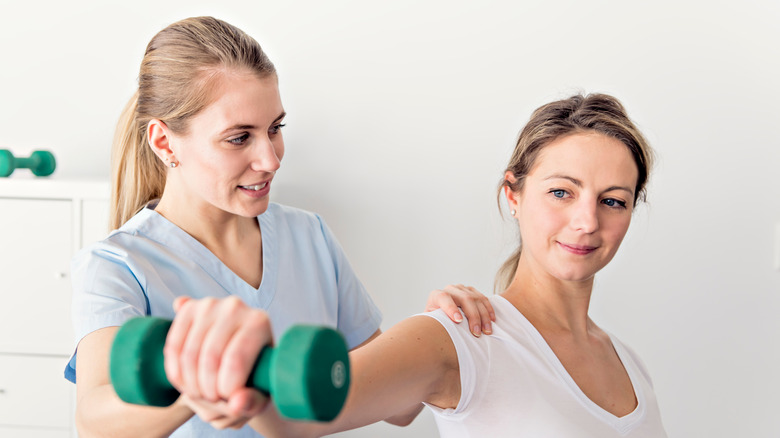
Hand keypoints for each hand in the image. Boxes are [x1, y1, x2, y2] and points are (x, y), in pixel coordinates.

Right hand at [164, 296, 272, 426]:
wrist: (238, 353)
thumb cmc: (254, 376)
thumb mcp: (261, 392)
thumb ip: (253, 402)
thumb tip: (236, 404)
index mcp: (259, 322)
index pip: (236, 361)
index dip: (226, 390)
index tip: (228, 402)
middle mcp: (235, 307)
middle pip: (210, 358)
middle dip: (207, 390)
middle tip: (213, 401)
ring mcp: (209, 305)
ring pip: (189, 355)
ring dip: (190, 385)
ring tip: (202, 395)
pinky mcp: (187, 309)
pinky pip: (173, 346)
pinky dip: (175, 372)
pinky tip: (185, 384)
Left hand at [425, 284, 494, 336]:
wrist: (441, 316)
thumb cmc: (436, 323)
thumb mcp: (432, 324)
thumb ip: (435, 325)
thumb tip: (439, 336)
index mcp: (436, 296)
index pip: (443, 297)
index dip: (451, 308)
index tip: (458, 321)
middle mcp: (450, 289)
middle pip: (464, 298)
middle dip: (473, 316)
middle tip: (476, 333)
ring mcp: (462, 289)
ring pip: (476, 299)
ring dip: (484, 316)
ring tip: (486, 331)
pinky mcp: (472, 291)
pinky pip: (483, 299)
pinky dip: (489, 310)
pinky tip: (492, 321)